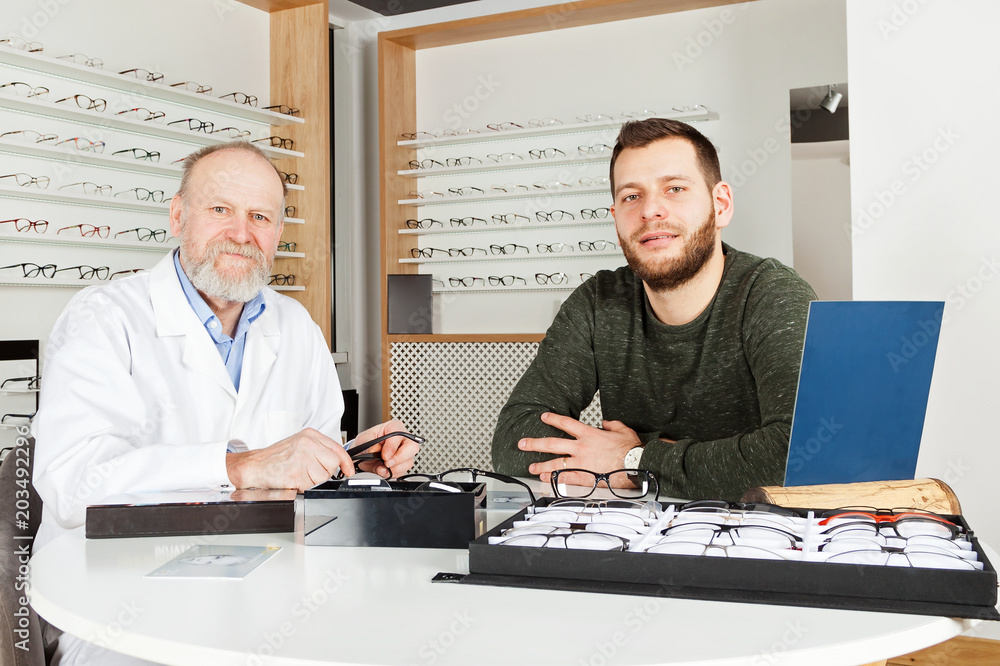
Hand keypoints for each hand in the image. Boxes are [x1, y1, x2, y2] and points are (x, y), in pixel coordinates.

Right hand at [226, 428, 352, 490]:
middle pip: (333, 463)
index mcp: (309, 435)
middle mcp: (307, 443)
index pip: (337, 448)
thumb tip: (338, 462)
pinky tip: (294, 481)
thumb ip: (318, 450)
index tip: (348, 471)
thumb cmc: (275, 458)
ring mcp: (301, 457)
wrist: (254, 466)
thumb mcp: (299, 445)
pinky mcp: (296, 472)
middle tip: (310, 473)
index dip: (345, 462)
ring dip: (313, 482)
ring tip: (299, 476)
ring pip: (323, 477)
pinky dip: (304, 488)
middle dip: (325, 473)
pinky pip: (311, 486)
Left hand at [352, 419, 419, 477]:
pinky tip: (384, 470)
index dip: (392, 446)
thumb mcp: (363, 440)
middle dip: (399, 458)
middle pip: (412, 447)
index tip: (384, 456)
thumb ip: (369, 445)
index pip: (399, 434)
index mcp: (393, 427)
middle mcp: (402, 439)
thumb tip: (374, 451)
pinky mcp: (403, 464)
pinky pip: (403, 471)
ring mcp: (405, 452)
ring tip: (381, 468)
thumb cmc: (366, 443)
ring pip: (409, 462)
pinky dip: (392, 473)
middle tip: (387, 463)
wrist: (363, 454)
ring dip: (394, 468)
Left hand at [517, 414, 641, 484]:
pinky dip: (554, 479)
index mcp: (589, 434)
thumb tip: (606, 422)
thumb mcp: (622, 430)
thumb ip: (612, 425)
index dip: (552, 419)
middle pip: (553, 443)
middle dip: (535, 443)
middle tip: (523, 443)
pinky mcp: (585, 477)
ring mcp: (582, 463)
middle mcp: (582, 447)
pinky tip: (546, 479)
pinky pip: (566, 478)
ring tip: (531, 466)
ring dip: (541, 465)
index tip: (544, 417)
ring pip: (556, 463)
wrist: (636, 464)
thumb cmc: (631, 449)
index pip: (566, 423)